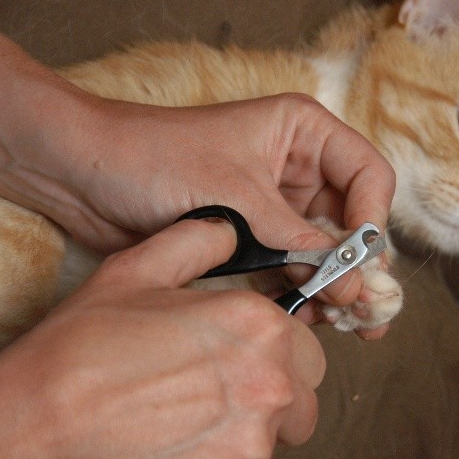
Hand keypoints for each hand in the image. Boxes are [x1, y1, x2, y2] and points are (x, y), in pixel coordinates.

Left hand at [0, 27, 395, 333]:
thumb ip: (297, 242)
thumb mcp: (236, 197)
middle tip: (367, 311)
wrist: (85, 175)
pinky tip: (308, 320)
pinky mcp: (254, 241)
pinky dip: (303, 295)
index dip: (373, 221)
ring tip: (343, 324)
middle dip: (359, 266)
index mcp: (303, 134)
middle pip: (353, 221)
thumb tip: (352, 284)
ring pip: (327, 252)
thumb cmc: (155, 158)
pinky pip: (293, 270)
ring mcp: (276, 208)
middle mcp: (298, 170)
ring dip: (336, 286)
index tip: (363, 265)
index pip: (367, 176)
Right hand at [0, 219, 324, 458]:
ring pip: (274, 442)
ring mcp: (253, 445)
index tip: (240, 360)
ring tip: (183, 423)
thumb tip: (231, 231)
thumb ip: (199, 242)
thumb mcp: (137, 271)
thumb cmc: (83, 349)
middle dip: (271, 395)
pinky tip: (173, 455)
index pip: (307, 348)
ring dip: (242, 435)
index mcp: (261, 327)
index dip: (275, 354)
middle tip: (215, 395)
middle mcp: (271, 384)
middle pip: (302, 398)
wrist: (35, 429)